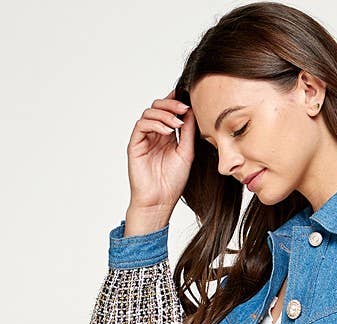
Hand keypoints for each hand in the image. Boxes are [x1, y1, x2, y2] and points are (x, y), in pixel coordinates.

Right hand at [125, 89, 195, 225]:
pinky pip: (142, 125)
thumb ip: (188, 132)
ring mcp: (144, 138)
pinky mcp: (135, 144)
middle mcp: (154, 134)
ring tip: (177, 124)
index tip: (189, 99)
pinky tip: (167, 131)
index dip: (176, 102)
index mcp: (167, 136)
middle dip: (171, 104)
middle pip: (157, 107)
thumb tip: (192, 111)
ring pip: (149, 113)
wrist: (160, 201)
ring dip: (165, 114)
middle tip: (184, 108)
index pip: (169, 111)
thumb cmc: (173, 182)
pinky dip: (155, 124)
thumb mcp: (187, 153)